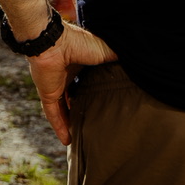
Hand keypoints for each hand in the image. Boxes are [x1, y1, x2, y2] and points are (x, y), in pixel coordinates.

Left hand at [25, 21, 118, 144]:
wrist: (54, 43)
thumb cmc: (79, 44)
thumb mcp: (105, 51)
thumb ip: (118, 58)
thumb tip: (137, 61)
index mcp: (79, 65)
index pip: (88, 82)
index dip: (96, 92)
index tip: (107, 103)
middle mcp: (66, 76)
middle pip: (75, 97)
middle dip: (83, 109)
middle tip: (95, 124)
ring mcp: (55, 86)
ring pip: (63, 109)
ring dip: (71, 123)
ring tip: (81, 138)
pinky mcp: (47, 94)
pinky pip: (53, 115)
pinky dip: (59, 127)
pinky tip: (67, 140)